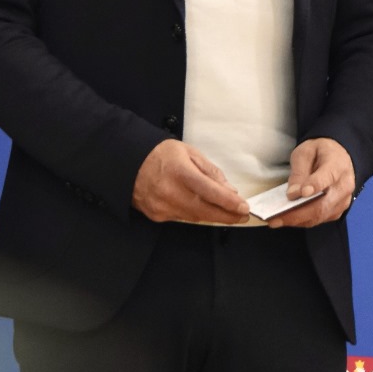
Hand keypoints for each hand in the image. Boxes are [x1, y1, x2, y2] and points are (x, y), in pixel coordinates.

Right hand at [132, 140, 250, 224]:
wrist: (129, 162)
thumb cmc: (160, 154)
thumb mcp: (189, 153)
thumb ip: (210, 172)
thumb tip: (228, 190)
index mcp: (180, 172)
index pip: (211, 192)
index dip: (229, 202)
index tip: (243, 207)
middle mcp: (170, 192)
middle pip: (205, 210)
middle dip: (227, 216)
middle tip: (242, 217)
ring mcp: (162, 206)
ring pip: (195, 217)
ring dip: (213, 217)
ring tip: (228, 214)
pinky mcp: (156, 215)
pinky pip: (182, 218)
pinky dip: (195, 215)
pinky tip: (204, 211)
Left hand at [268, 138, 355, 228]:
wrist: (338, 158)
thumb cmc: (321, 153)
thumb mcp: (305, 152)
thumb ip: (299, 171)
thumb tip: (293, 193)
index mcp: (337, 166)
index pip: (327, 178)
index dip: (313, 187)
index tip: (298, 194)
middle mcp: (344, 186)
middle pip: (322, 205)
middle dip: (297, 214)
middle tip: (275, 218)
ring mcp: (342, 201)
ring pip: (319, 216)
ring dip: (296, 221)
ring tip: (276, 221)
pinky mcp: (337, 211)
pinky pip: (319, 219)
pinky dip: (302, 221)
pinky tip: (287, 219)